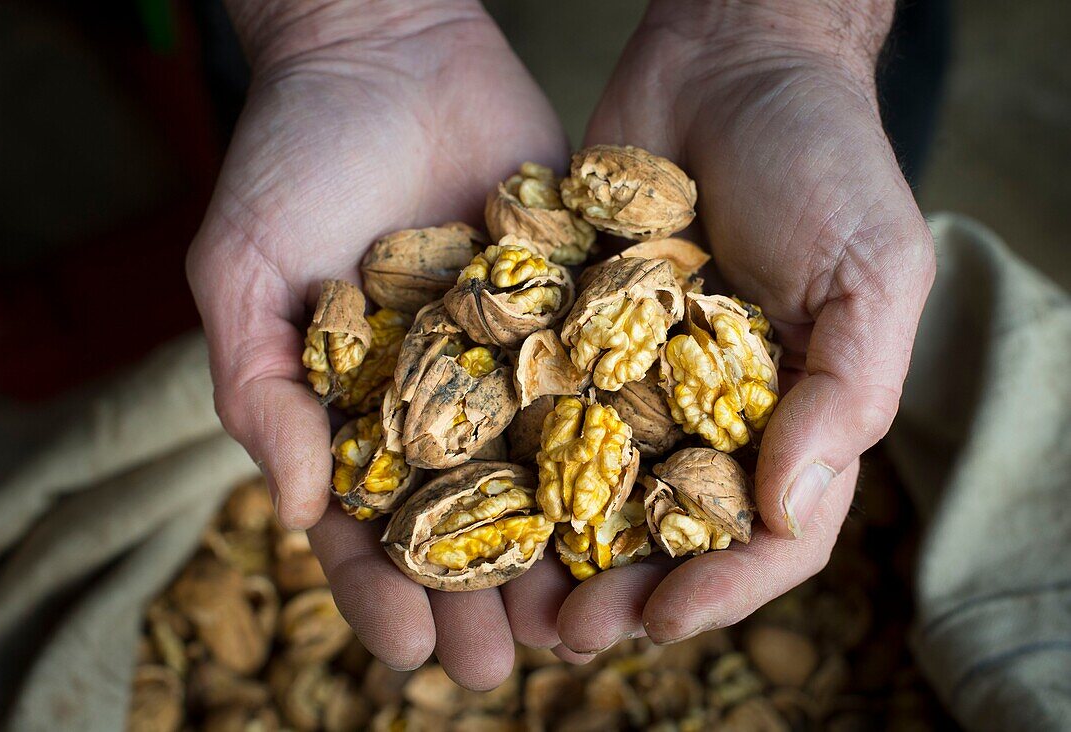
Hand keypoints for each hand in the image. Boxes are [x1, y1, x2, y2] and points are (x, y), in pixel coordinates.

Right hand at [187, 0, 566, 687]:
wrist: (386, 46)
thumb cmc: (291, 155)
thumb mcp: (241, 268)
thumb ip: (256, 387)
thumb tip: (295, 511)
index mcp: (351, 408)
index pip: (363, 524)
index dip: (382, 592)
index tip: (411, 650)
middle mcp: (435, 397)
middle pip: (459, 521)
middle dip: (477, 598)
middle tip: (500, 667)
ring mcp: (508, 357)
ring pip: (536, 476)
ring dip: (554, 553)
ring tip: (579, 624)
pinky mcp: (571, 307)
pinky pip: (594, 387)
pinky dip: (615, 450)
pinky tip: (642, 508)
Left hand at [549, 0, 935, 652]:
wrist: (732, 57)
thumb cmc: (825, 158)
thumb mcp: (871, 272)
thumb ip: (847, 392)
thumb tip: (792, 510)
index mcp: (792, 415)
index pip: (767, 533)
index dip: (718, 589)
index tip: (659, 621)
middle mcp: (709, 408)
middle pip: (664, 528)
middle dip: (618, 586)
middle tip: (562, 633)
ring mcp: (634, 371)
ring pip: (590, 482)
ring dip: (551, 544)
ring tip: (505, 594)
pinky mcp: (570, 326)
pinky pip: (537, 400)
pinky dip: (506, 450)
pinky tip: (462, 490)